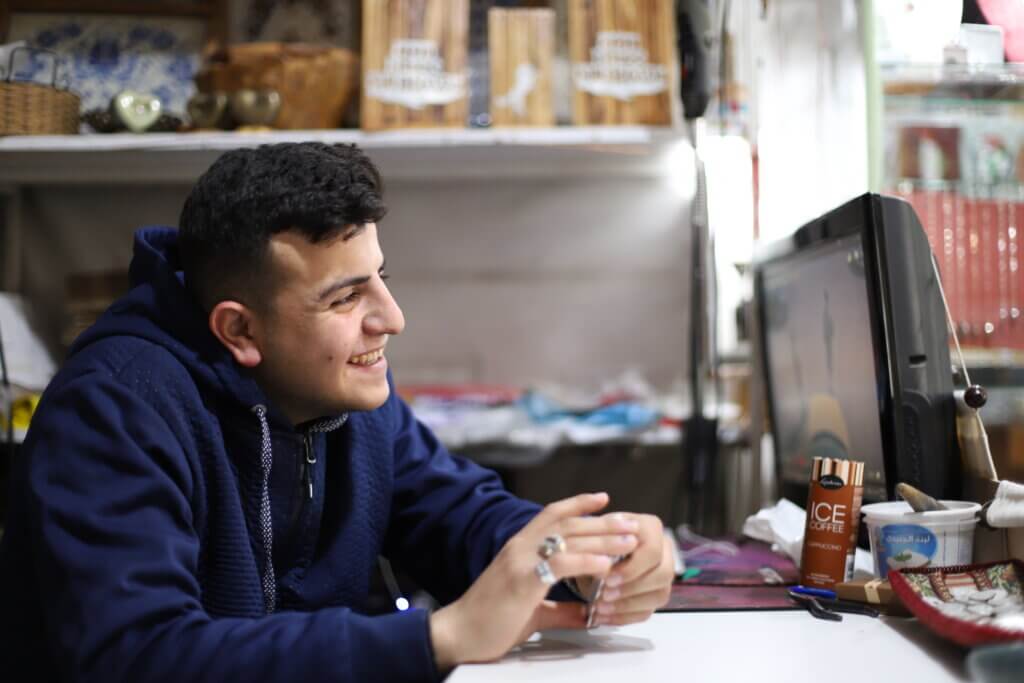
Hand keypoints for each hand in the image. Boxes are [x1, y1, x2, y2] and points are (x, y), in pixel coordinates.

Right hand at [429, 492, 640, 669]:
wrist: (459, 633)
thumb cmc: (490, 621)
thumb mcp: (532, 610)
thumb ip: (560, 608)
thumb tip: (586, 612)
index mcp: (520, 547)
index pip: (552, 514)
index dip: (579, 504)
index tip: (604, 499)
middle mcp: (520, 546)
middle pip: (568, 523)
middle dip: (603, 522)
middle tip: (632, 523)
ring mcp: (520, 560)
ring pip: (568, 537)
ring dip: (603, 538)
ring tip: (629, 541)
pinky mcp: (522, 580)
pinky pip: (560, 563)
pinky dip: (586, 560)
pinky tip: (606, 564)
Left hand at [586, 513, 673, 626]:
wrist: (593, 552)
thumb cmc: (595, 540)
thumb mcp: (592, 538)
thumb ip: (598, 549)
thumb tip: (600, 569)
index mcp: (650, 528)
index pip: (653, 549)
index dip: (632, 567)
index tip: (608, 578)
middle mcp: (664, 549)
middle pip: (664, 573)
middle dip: (632, 587)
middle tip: (605, 595)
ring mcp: (663, 574)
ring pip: (660, 594)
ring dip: (628, 605)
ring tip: (600, 608)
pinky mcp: (655, 595)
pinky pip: (648, 611)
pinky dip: (624, 616)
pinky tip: (603, 616)